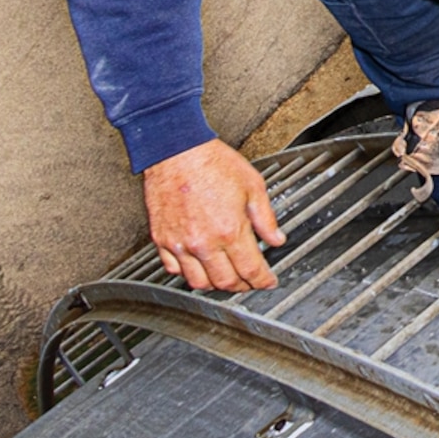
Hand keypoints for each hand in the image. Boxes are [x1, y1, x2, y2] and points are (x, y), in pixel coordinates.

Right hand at [143, 139, 282, 291]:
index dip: (263, 280)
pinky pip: (173, 269)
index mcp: (229, 230)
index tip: (268, 282)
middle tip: (250, 281)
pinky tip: (198, 267)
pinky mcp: (161, 240)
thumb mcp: (253, 185)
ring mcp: (179, 244)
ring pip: (198, 282)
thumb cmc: (213, 162)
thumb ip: (266, 217)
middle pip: (225, 282)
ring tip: (226, 277)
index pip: (250, 269)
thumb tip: (277, 239)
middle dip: (242, 286)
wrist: (176, 151)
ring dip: (215, 285)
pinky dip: (188, 274)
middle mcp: (203, 242)